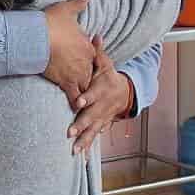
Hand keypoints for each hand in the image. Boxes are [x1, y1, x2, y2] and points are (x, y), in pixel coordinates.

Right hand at [42, 0, 93, 101]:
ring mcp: (76, 73)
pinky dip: (76, 102)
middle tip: (89, 85)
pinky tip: (76, 109)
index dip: (91, 60)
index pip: (95, 56)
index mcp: (87, 46)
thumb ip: (79, 3)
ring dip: (86, 91)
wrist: (35, 38)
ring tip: (86, 100)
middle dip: (91, 79)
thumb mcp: (66, 9)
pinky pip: (74, 96)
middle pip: (92, 73)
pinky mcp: (66, 82)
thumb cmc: (50, 23)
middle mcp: (85, 61)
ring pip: (86, 86)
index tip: (88, 64)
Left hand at [69, 38, 135, 154]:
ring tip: (73, 150)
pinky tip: (80, 158)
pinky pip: (93, 139)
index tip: (78, 102)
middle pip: (91, 116)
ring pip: (92, 131)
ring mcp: (102, 118)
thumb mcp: (105, 63)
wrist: (124, 94)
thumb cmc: (108, 77)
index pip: (94, 93)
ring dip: (83, 141)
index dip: (87, 98)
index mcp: (102, 90)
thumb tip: (95, 35)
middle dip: (81, 125)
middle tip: (70, 132)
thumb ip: (97, 52)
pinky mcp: (100, 127)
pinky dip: (88, 149)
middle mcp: (102, 106)